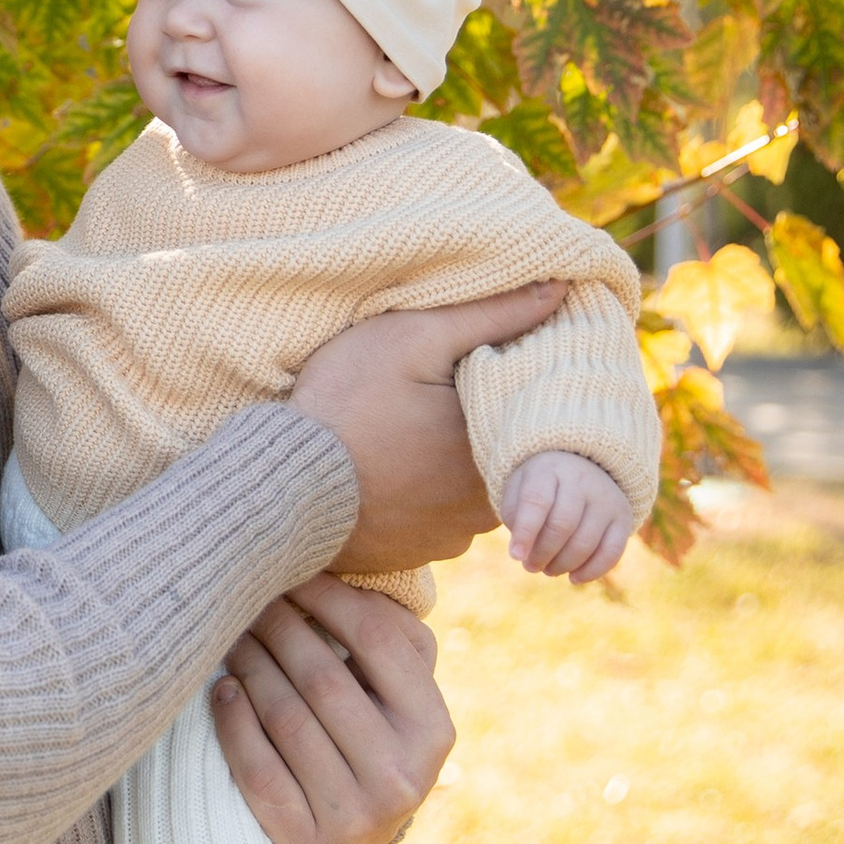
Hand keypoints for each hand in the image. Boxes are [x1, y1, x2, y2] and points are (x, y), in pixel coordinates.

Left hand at [211, 577, 453, 843]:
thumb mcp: (395, 702)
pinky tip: (224, 689)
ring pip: (285, 718)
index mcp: (432, 730)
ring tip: (232, 638)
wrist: (343, 843)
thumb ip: (387, 642)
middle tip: (248, 601)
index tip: (291, 572)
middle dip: (278, 627)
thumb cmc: (365, 744)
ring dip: (250, 666)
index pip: (378, 639)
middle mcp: (402, 776)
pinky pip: (257, 767)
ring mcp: (356, 817)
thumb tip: (340, 572)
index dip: (328, 596)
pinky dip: (233, 720)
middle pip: (322, 677)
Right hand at [290, 284, 566, 569]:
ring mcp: (454, 536)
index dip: (511, 382)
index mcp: (500, 447)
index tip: (481, 364)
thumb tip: (561, 289)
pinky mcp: (420, 553)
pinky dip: (428, 495)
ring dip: (458, 464)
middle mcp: (490, 503)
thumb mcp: (415, 338)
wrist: (283, 485)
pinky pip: (442, 518)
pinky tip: (398, 471)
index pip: (531, 409)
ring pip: (477, 488)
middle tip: (443, 397)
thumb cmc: (346, 404)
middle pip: (506, 451)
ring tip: (417, 434)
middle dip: (486, 425)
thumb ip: (493, 315)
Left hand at [497, 448, 630, 584]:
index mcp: (549, 469)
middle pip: (562, 525)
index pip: (537, 501)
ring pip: (585, 542)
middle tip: (530, 566)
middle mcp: (581, 480)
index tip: (515, 556)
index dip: (525, 532)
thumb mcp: (518, 490)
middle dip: (542, 553)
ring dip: (562, 565)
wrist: (580, 468)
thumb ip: (515, 517)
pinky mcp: (623, 518)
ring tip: (548, 569)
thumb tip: (523, 553)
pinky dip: (591, 571)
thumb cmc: (541, 487)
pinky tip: (574, 578)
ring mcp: (606, 499)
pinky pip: (611, 552)